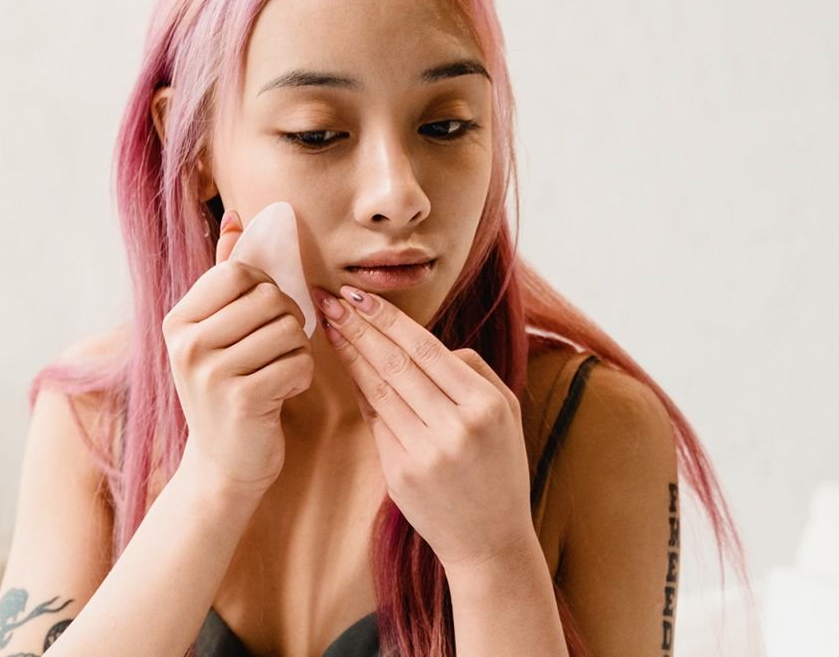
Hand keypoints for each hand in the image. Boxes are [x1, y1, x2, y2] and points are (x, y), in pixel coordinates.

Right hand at [161, 210, 313, 498]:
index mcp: (178, 321)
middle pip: (268, 297)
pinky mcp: (241, 400)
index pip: (237, 272)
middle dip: (286, 319)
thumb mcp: (216, 330)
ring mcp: (210, 374)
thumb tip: (238, 217)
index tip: (260, 315)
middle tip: (274, 347)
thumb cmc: (227, 388)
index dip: (264, 287)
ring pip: (287, 330)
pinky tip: (281, 393)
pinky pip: (297, 364)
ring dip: (296, 351)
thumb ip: (226, 272)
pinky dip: (300, 377)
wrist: (224, 464)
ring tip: (276, 371)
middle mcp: (186, 344)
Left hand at [310, 284, 536, 571]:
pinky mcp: (400, 474)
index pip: (427, 350)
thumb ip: (474, 372)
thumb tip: (431, 345)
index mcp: (485, 405)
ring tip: (330, 325)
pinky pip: (376, 421)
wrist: (490, 542)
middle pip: (396, 364)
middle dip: (360, 328)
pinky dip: (359, 390)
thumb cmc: (500, 469)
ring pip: (379, 390)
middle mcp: (455, 427)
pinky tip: (346, 366)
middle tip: (330, 299)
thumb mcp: (508, 414)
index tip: (359, 296)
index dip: (389, 320)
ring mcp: (425, 452)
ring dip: (351, 354)